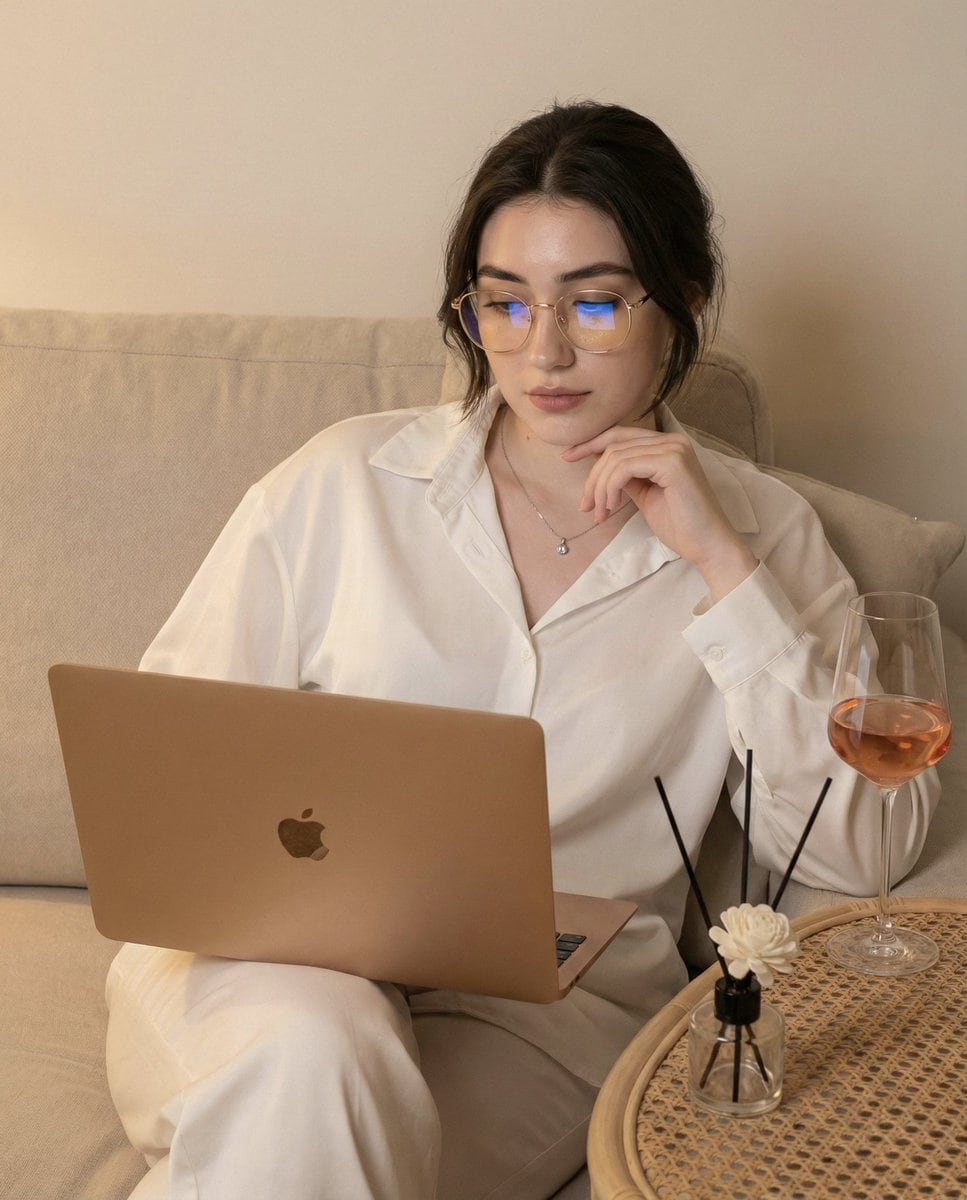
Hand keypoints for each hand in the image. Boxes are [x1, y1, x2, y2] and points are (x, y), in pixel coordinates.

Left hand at [561, 426, 757, 599]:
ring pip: (615, 457)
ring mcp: (674, 449)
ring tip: (600, 513)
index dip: (590, 444)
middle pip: (613, 445)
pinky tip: (611, 508)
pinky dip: (610, 488)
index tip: (567, 457)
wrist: (707, 545)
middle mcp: (673, 440)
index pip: (620, 434)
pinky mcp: (672, 463)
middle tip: (585, 506)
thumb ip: (625, 475)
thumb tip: (597, 464)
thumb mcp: (644, 494)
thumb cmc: (679, 524)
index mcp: (667, 445)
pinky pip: (624, 467)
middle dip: (592, 476)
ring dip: (599, 488)